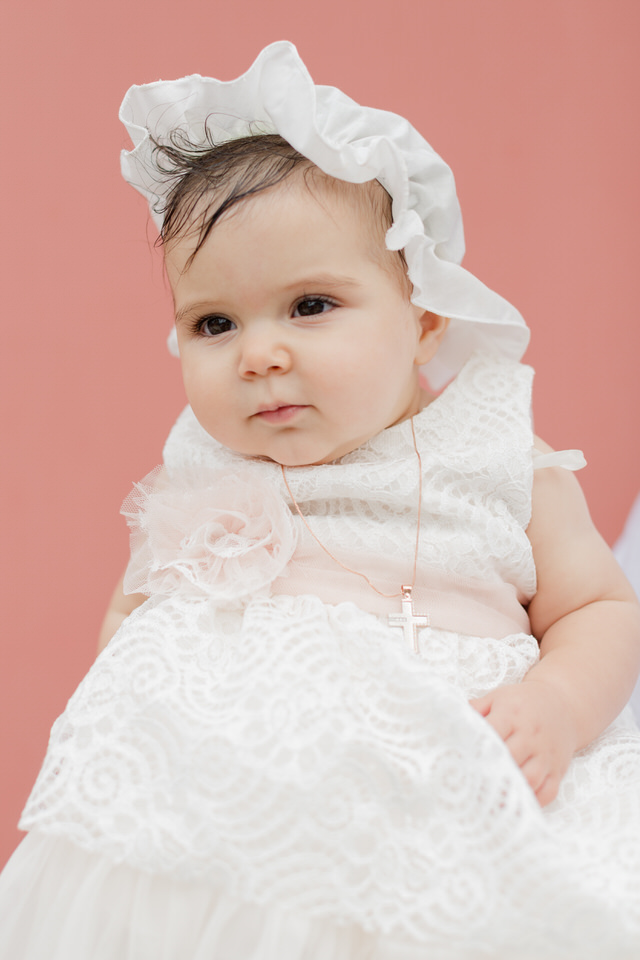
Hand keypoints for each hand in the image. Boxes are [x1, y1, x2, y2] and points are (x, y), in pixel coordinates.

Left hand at [469, 680, 577, 806]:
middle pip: (510, 758)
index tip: (461, 760)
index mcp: (512, 714)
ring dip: (511, 789)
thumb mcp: (498, 697)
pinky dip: (533, 801)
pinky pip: (548, 791)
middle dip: (491, 771)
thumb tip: (454, 721)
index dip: (478, 746)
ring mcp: (546, 754)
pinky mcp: (558, 769)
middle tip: (471, 785)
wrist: (563, 704)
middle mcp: (531, 735)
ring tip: (490, 798)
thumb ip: (476, 708)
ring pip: (530, 778)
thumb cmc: (524, 702)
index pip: (493, 731)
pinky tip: (516, 802)